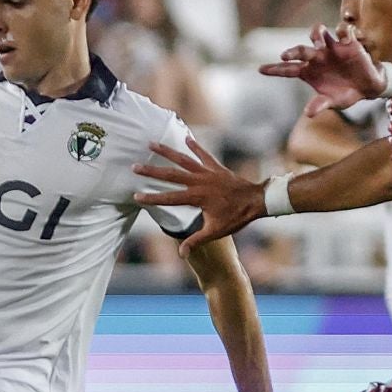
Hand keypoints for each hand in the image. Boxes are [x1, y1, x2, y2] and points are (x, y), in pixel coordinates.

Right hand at [133, 136, 265, 255]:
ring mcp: (207, 172)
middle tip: (135, 167)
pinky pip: (203, 155)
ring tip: (151, 143)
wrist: (256, 201)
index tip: (136, 197)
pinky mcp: (216, 167)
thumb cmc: (236, 217)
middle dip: (151, 171)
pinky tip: (186, 138)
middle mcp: (199, 182)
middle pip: (170, 175)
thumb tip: (181, 254)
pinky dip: (195, 146)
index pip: (169, 199)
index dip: (151, 198)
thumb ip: (196, 240)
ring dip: (166, 151)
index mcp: (196, 198)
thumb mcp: (215, 232)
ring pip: (183, 159)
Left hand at [258, 23, 386, 115]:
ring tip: (318, 41)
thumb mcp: (333, 102)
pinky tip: (346, 37)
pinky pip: (344, 32)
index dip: (275, 69)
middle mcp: (316, 57)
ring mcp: (331, 48)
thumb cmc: (345, 93)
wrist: (367, 87)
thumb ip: (320, 105)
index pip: (287, 70)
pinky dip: (344, 31)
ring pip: (319, 34)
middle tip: (285, 55)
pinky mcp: (348, 42)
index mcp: (308, 71)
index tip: (260, 70)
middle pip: (300, 51)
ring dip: (316, 34)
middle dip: (292, 51)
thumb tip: (309, 114)